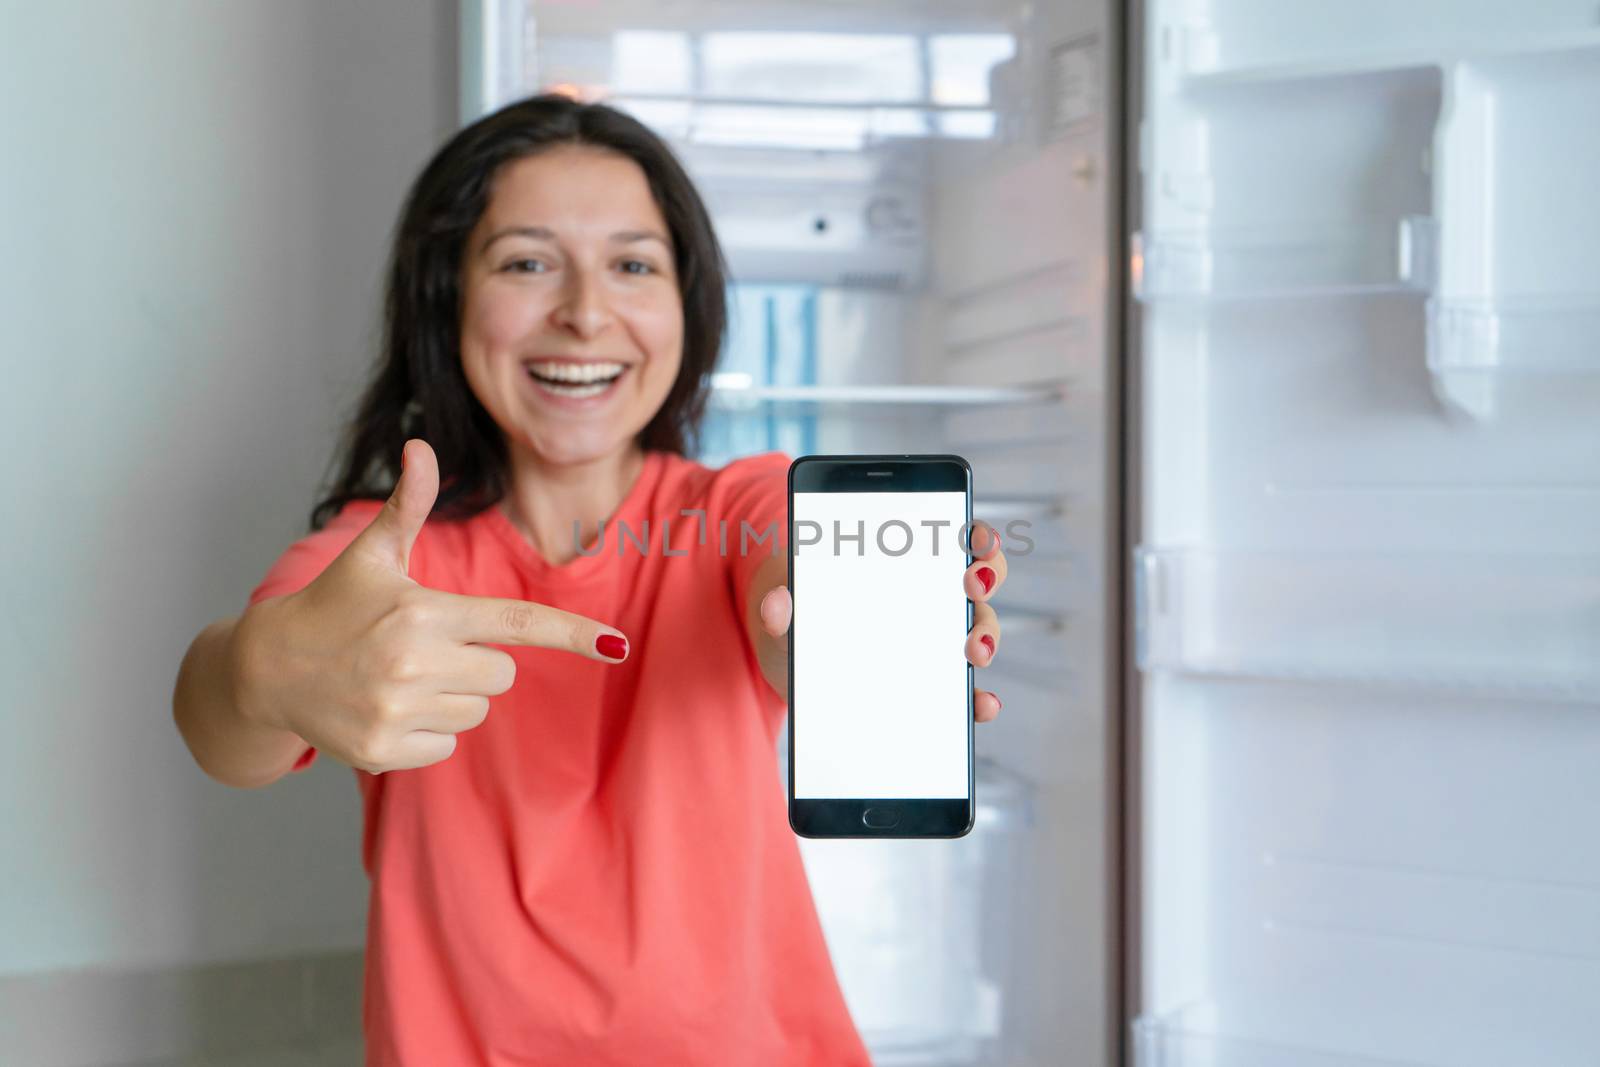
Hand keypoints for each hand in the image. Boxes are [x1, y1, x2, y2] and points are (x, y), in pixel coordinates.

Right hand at [233, 438, 630, 773]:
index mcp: (425, 611)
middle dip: (477, 662)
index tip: (617, 645)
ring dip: (451, 698)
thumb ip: (410, 505)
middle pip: (502, 675)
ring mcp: (398, 709)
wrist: (266, 670)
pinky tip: (385, 707)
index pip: (517, 623)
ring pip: (476, 712)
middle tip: (425, 648)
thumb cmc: (333, 605)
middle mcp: (414, 662)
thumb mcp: (373, 554)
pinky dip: (424, 731)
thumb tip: (422, 446)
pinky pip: (446, 745)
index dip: (572, 633)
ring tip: (399, 677)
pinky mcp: (384, 750)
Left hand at [753, 521, 1007, 721]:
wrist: (788, 659)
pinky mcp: (929, 685)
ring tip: (973, 651)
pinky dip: (978, 698)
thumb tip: (776, 603)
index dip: (975, 534)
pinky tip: (981, 705)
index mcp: (902, 563)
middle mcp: (930, 597)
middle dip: (984, 580)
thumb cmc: (797, 614)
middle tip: (970, 586)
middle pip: (978, 580)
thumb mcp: (785, 607)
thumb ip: (779, 607)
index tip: (975, 537)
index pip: (954, 538)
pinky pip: (963, 691)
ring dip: (985, 637)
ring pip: (977, 631)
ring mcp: (934, 641)